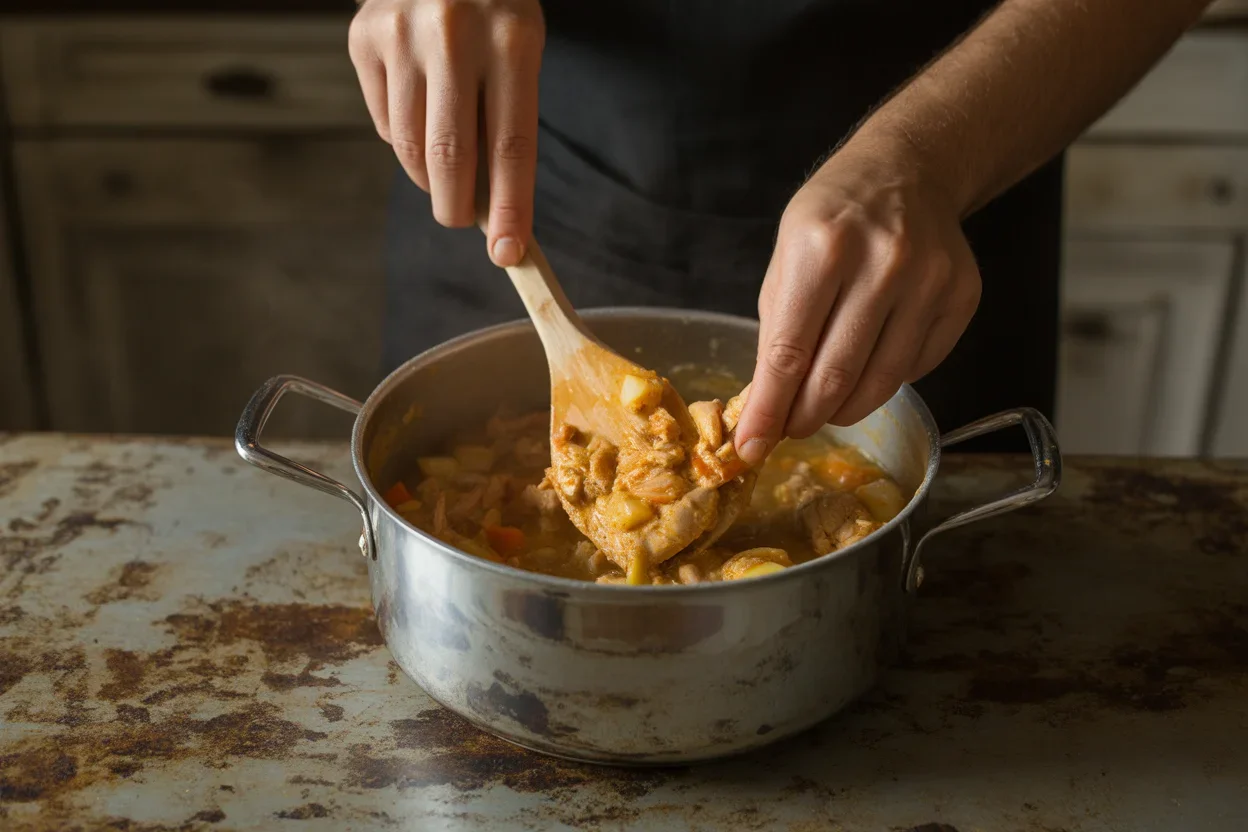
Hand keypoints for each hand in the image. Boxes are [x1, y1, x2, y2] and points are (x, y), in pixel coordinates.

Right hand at [349, 0, 544, 265]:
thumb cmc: (493, 11)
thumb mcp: (520, 50)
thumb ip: (507, 122)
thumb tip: (491, 207)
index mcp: (511, 40)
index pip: (511, 147)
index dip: (511, 208)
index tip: (508, 253)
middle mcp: (453, 36)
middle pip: (450, 157)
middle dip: (457, 207)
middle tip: (463, 220)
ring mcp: (401, 35)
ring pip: (408, 147)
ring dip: (428, 177)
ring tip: (444, 170)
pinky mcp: (364, 38)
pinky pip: (383, 122)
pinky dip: (403, 140)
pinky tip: (421, 117)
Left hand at [734, 132, 981, 465]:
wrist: (906, 172)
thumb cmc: (832, 220)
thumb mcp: (786, 260)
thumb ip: (777, 334)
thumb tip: (765, 410)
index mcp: (822, 249)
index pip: (790, 352)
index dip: (769, 409)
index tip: (752, 445)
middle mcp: (881, 263)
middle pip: (837, 375)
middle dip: (806, 417)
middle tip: (790, 430)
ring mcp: (929, 280)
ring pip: (882, 381)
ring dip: (845, 409)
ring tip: (825, 407)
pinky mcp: (961, 297)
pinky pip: (917, 367)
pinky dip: (884, 381)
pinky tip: (868, 366)